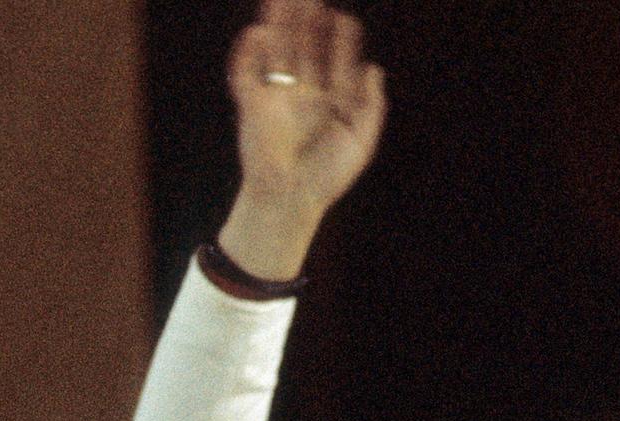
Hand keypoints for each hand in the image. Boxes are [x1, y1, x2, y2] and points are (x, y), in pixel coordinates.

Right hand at [216, 0, 386, 279]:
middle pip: (304, 46)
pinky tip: (257, 33)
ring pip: (276, 52)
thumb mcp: (360, 142)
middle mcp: (303, 92)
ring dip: (277, 25)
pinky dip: (248, 54)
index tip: (344, 20)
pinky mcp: (251, 107)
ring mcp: (276, 97)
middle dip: (306, 20)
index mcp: (330, 98)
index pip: (335, 58)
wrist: (290, 202)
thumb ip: (370, 106)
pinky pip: (246, 75)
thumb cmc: (327, 178)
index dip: (340, 38)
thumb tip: (373, 68)